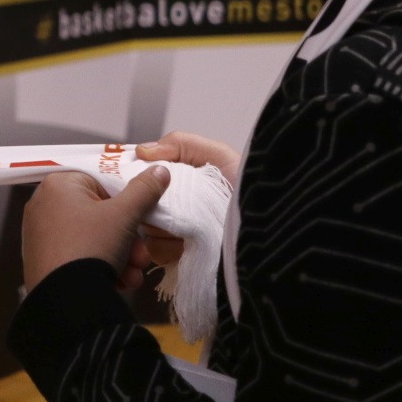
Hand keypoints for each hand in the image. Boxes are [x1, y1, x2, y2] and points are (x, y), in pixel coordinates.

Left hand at [21, 166, 170, 292]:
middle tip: (141, 256)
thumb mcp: (124, 216)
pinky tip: (118, 282)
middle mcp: (44, 204)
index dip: (125, 202)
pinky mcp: (43, 258)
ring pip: (92, 237)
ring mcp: (40, 233)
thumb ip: (144, 191)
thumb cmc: (91, 246)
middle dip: (127, 238)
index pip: (100, 182)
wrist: (65, 301)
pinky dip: (99, 265)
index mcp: (59, 184)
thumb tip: (159, 170)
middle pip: (99, 214)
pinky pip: (77, 253)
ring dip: (120, 256)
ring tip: (132, 274)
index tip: (141, 219)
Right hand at [133, 131, 240, 267]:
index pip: (145, 178)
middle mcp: (176, 207)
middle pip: (140, 203)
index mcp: (181, 182)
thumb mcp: (218, 155)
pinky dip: (167, 246)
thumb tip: (141, 151)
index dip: (136, 176)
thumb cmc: (247, 189)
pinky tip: (184, 241)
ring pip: (145, 227)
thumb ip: (180, 143)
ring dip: (157, 225)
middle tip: (160, 201)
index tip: (133, 175)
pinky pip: (157, 252)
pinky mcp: (182, 258)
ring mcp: (178, 234)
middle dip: (146, 201)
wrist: (268, 228)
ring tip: (180, 224)